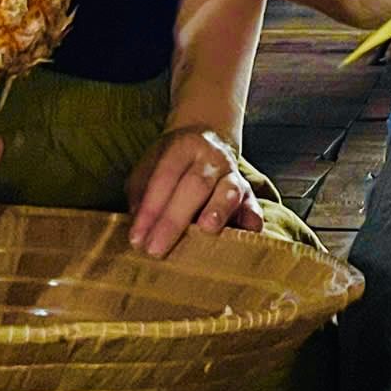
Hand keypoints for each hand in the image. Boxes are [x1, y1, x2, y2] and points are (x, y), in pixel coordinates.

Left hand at [126, 124, 262, 259]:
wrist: (207, 141)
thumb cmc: (170, 163)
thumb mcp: (148, 166)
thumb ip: (140, 193)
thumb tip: (139, 227)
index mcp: (184, 146)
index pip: (165, 176)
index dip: (150, 209)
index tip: (136, 239)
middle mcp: (212, 157)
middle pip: (195, 185)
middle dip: (174, 220)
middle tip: (156, 249)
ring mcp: (233, 174)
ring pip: (228, 191)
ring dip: (218, 211)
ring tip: (206, 230)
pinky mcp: (249, 193)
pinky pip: (253, 206)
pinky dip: (251, 219)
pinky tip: (247, 232)